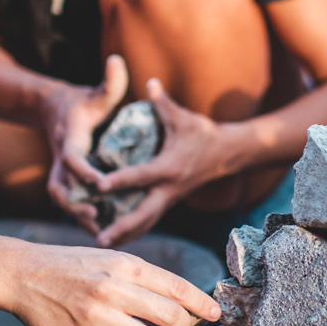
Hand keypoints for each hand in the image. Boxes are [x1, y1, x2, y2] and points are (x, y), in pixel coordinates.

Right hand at [0, 241, 220, 325]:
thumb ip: (142, 278)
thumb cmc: (71, 265)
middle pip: (172, 318)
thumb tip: (179, 301)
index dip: (202, 304)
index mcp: (125, 265)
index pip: (177, 287)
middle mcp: (114, 289)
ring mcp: (98, 316)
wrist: (22, 275)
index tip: (216, 314)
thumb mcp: (109, 258)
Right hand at [41, 54, 128, 233]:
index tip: (101, 184)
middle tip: (96, 217)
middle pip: (60, 188)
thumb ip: (109, 82)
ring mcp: (61, 173)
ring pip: (63, 200)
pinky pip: (71, 202)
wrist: (53, 110)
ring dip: (78, 216)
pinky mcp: (66, 181)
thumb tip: (116, 59)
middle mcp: (61, 160)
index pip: (72, 158)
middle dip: (75, 205)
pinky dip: (83, 216)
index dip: (83, 171)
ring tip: (101, 231)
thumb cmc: (80, 102)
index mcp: (69, 140)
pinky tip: (104, 229)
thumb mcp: (95, 93)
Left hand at [91, 78, 236, 247]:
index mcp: (169, 168)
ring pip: (146, 222)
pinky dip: (135, 229)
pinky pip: (150, 219)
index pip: (140, 176)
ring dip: (126, 234)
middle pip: (142, 213)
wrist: (227, 153)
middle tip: (99, 238)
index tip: (99, 186)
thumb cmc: (203, 133)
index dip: (119, 180)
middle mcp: (169, 188)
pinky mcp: (169, 201)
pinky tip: (118, 237)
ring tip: (102, 244)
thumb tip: (149, 81)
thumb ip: (162, 103)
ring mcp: (170, 198)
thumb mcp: (183, 118)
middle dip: (121, 227)